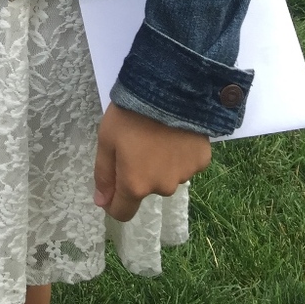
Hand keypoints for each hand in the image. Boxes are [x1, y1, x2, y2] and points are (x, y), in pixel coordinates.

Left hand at [93, 102, 211, 221]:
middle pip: (146, 188)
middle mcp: (162, 187)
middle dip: (138, 173)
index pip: (123, 212)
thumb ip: (104, 174)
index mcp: (136, 184)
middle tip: (135, 142)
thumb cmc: (130, 115)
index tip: (111, 187)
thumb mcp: (106, 140)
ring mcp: (185, 175)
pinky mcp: (202, 161)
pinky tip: (175, 133)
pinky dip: (179, 153)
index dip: (113, 203)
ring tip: (156, 134)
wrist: (168, 91)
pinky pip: (186, 163)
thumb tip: (102, 202)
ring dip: (160, 163)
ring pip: (167, 175)